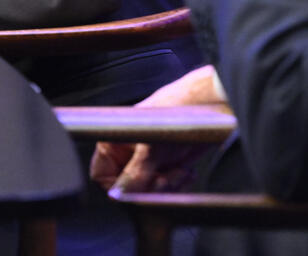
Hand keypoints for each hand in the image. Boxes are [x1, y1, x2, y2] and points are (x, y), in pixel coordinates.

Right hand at [89, 65, 224, 192]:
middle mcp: (127, 154)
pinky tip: (186, 172)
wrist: (206, 111)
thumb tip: (116, 196)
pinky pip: (164, 190)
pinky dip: (177, 186)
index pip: (101, 176)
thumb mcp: (151, 149)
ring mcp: (146, 162)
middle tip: (165, 179)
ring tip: (180, 172)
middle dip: (149, 189)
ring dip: (167, 188)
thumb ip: (133, 175)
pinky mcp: (164, 167)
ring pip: (148, 191)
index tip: (134, 195)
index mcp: (113, 144)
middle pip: (128, 188)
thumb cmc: (174, 116)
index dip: (117, 188)